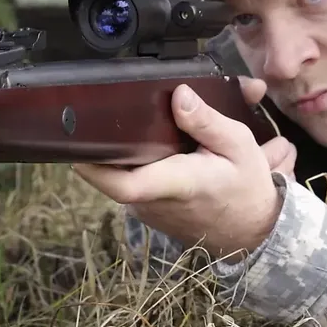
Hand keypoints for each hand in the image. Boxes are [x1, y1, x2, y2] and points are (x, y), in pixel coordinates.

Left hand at [73, 76, 295, 260]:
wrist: (252, 232)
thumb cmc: (245, 187)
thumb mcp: (238, 146)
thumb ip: (207, 121)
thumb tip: (179, 94)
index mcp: (177, 184)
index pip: (125, 184)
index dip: (94, 165)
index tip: (75, 142)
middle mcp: (154, 202)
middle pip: (112, 172)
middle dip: (106, 142)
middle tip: (101, 113)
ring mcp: (147, 211)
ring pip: (120, 175)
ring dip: (124, 152)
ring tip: (133, 125)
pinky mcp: (146, 212)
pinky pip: (130, 182)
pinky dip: (136, 163)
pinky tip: (152, 147)